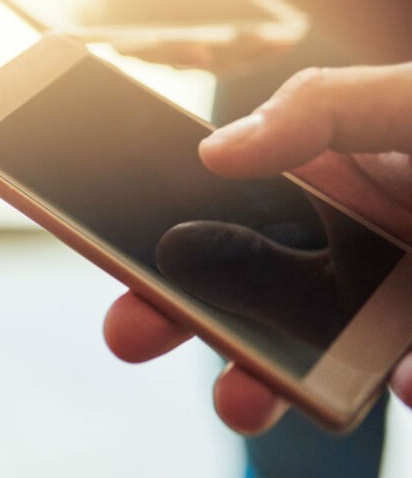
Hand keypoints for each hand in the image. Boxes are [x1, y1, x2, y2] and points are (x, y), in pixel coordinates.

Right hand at [104, 64, 411, 433]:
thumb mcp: (405, 100)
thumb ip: (315, 109)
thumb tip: (216, 152)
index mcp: (320, 183)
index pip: (218, 217)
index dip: (159, 244)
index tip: (114, 268)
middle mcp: (344, 249)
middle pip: (240, 292)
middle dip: (179, 319)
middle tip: (129, 335)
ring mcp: (388, 304)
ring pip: (309, 353)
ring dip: (271, 375)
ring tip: (249, 394)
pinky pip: (397, 374)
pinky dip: (397, 382)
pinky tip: (404, 377)